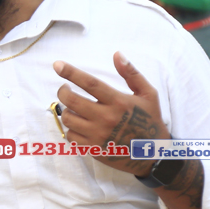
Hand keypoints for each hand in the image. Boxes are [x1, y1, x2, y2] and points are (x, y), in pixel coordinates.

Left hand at [53, 53, 168, 175]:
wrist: (153, 154)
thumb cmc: (150, 120)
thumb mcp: (148, 94)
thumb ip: (132, 73)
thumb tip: (117, 54)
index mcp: (118, 102)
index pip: (89, 83)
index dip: (71, 72)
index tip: (57, 65)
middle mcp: (105, 118)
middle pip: (72, 101)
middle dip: (62, 91)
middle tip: (65, 88)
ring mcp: (97, 135)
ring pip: (68, 119)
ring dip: (67, 110)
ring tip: (74, 108)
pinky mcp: (93, 149)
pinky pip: (70, 137)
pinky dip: (71, 129)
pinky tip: (79, 125)